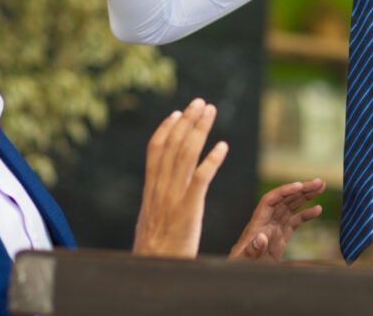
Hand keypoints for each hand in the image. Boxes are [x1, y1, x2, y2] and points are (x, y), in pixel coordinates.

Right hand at [132, 98, 227, 257]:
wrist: (153, 271)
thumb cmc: (154, 252)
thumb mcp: (150, 220)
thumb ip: (157, 202)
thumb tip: (158, 192)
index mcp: (151, 190)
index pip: (155, 151)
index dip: (166, 129)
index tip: (176, 112)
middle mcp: (161, 188)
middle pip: (173, 145)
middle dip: (187, 121)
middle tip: (200, 102)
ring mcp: (174, 198)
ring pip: (186, 155)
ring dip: (200, 130)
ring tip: (210, 111)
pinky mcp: (188, 210)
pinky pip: (201, 179)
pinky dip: (211, 160)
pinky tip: (223, 146)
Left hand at [229, 179, 326, 261]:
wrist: (241, 279)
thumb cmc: (238, 269)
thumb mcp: (243, 261)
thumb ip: (252, 250)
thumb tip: (261, 237)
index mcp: (257, 223)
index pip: (270, 200)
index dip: (284, 191)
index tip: (300, 186)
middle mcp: (266, 222)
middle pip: (284, 200)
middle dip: (301, 189)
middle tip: (319, 182)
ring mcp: (274, 229)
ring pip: (291, 207)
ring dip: (306, 196)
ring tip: (320, 187)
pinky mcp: (280, 238)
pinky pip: (294, 222)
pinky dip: (306, 215)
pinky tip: (318, 209)